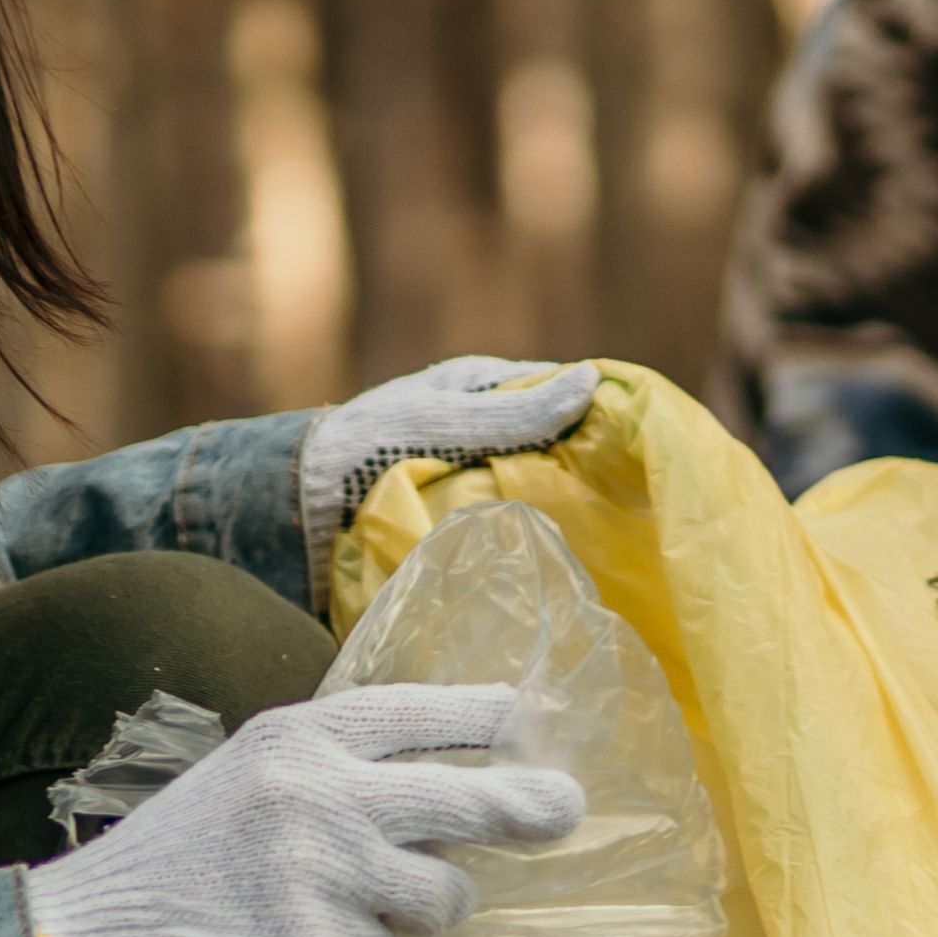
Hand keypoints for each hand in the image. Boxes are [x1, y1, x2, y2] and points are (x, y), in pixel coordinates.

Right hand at [25, 685, 590, 936]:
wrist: (93, 935)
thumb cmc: (178, 856)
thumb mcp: (249, 773)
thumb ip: (335, 770)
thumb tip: (448, 792)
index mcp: (301, 738)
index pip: (419, 712)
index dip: (486, 717)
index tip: (528, 719)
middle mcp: (326, 798)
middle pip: (471, 803)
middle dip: (530, 807)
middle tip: (564, 808)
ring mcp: (331, 880)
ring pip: (442, 900)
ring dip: (416, 913)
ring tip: (343, 911)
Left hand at [298, 355, 602, 551]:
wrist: (293, 508)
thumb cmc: (364, 446)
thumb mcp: (444, 421)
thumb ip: (515, 412)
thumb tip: (593, 382)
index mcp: (479, 384)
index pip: (561, 389)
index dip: (602, 410)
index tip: (644, 443)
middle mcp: (478, 422)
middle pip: (551, 439)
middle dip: (586, 464)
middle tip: (631, 499)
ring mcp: (467, 468)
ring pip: (532, 481)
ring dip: (557, 504)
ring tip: (602, 534)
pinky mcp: (453, 512)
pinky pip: (504, 516)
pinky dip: (525, 529)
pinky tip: (551, 554)